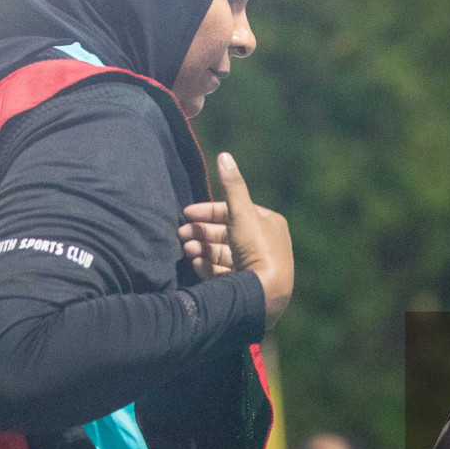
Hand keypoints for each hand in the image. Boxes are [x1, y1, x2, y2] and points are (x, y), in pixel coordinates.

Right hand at [179, 152, 294, 325]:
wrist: (267, 292)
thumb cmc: (257, 249)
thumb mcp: (242, 213)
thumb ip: (232, 186)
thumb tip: (224, 155)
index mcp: (268, 224)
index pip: (233, 212)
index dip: (208, 211)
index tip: (187, 214)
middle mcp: (265, 244)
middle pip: (226, 234)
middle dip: (201, 233)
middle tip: (181, 234)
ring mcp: (256, 266)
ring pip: (223, 253)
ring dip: (202, 249)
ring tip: (186, 250)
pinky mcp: (247, 284)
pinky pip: (224, 272)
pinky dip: (208, 266)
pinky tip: (195, 263)